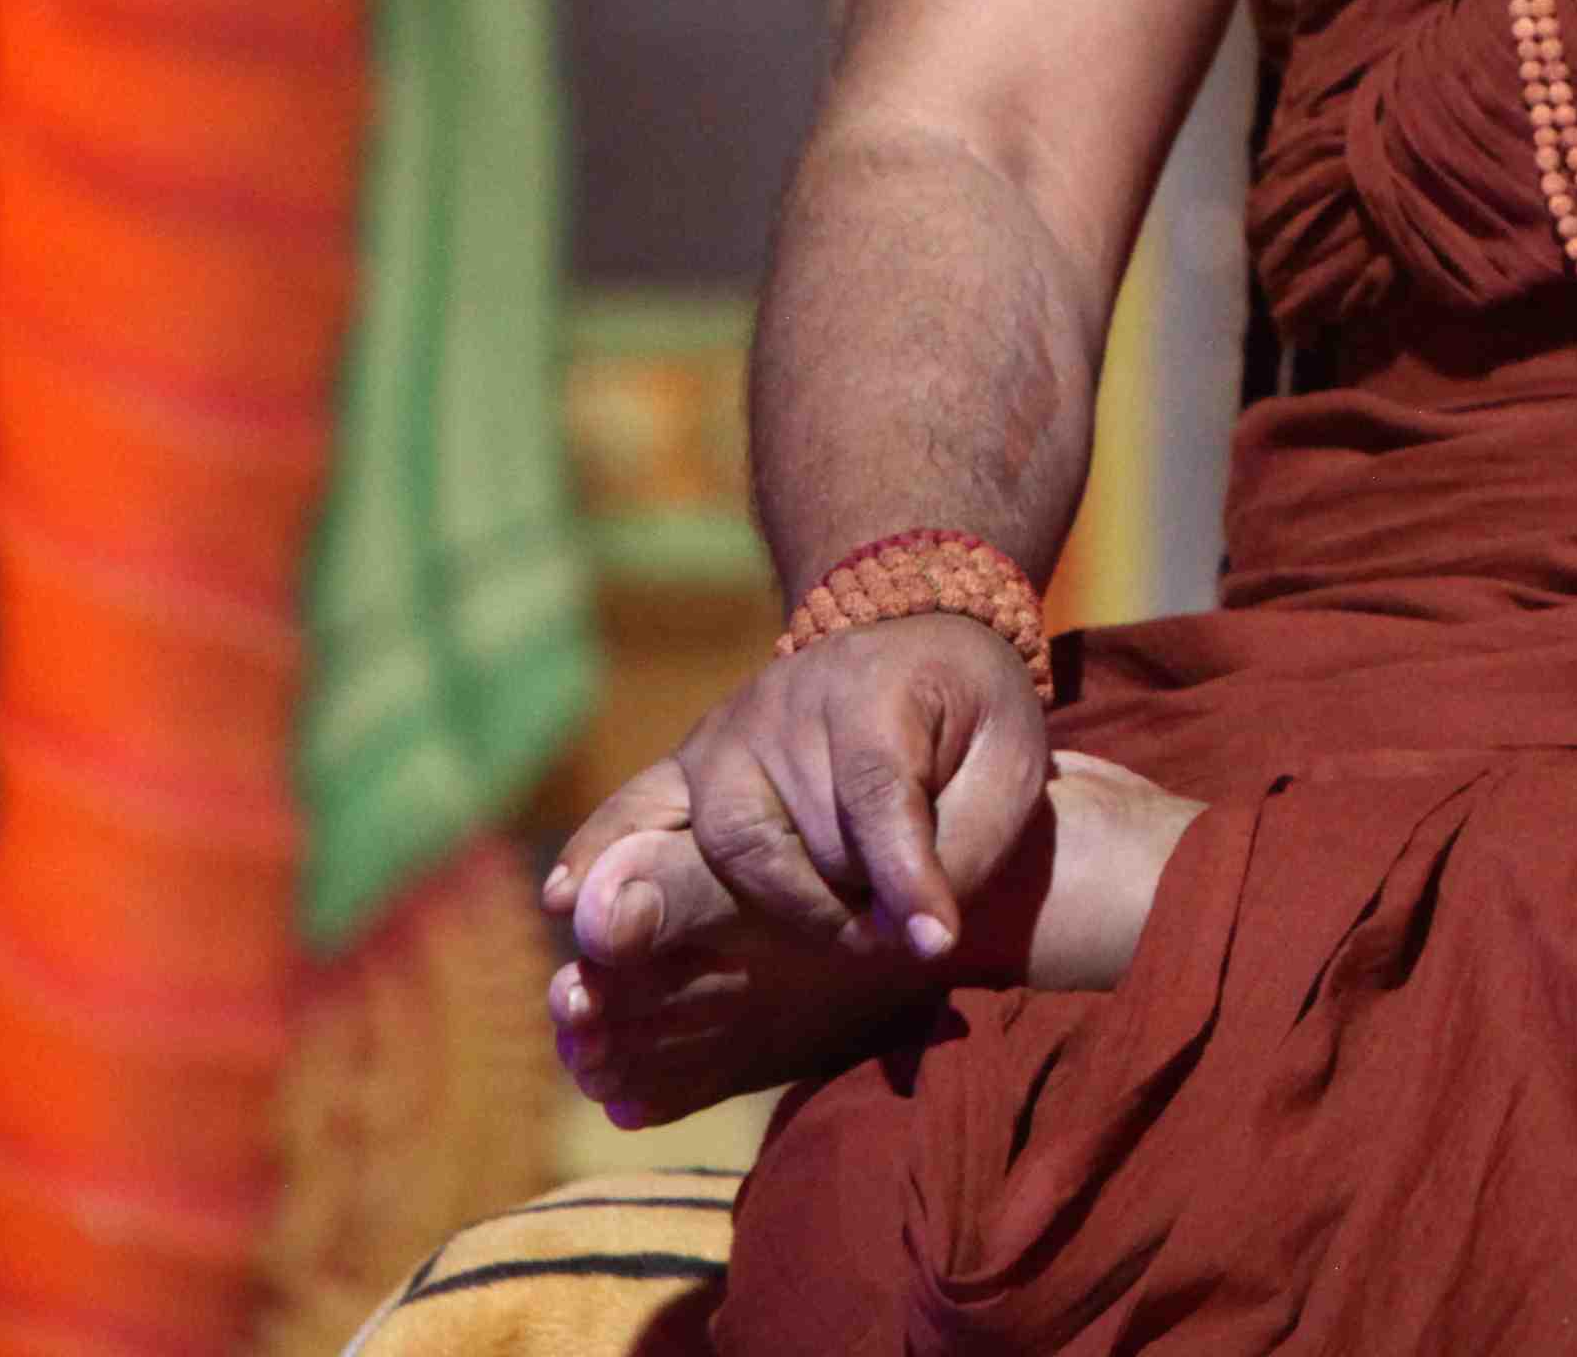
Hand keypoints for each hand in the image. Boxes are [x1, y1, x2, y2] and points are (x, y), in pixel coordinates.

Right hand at [571, 611, 1048, 964]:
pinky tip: (566, 902)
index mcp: (871, 690)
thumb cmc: (968, 711)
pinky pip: (629, 811)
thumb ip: (971, 843)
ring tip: (825, 933)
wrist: (907, 633)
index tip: (931, 943)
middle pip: (790, 836)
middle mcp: (779, 705)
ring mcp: (721, 736)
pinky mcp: (686, 767)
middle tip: (885, 939)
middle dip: (838, 907)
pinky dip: (598, 855)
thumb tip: (923, 937)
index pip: (876, 793)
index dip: (902, 875)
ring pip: (723, 846)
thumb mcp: (1010, 760)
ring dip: (775, 907)